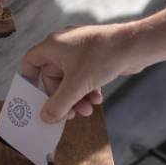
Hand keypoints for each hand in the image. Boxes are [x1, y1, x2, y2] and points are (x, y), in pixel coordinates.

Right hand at [21, 24, 145, 122]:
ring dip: (77, 98)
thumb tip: (46, 119)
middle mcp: (64, 46)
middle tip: (71, 114)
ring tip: (88, 110)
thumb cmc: (102, 57)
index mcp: (53, 46)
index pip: (31, 62)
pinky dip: (87, 89)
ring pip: (70, 80)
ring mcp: (80, 50)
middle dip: (63, 98)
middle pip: (52, 78)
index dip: (29, 81)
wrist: (136, 46)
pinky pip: (84, 77)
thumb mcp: (76, 87)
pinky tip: (97, 99)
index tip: (33, 99)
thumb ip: (58, 105)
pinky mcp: (94, 56)